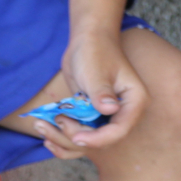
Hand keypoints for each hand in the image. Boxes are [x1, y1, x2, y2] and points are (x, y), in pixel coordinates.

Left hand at [30, 27, 149, 158]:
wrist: (88, 40)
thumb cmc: (96, 51)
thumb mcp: (96, 72)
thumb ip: (102, 93)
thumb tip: (110, 109)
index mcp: (134, 101)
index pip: (119, 130)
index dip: (98, 139)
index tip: (77, 137)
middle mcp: (124, 112)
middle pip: (103, 140)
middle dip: (78, 137)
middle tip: (59, 120)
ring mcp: (108, 115)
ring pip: (89, 140)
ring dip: (66, 139)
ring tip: (46, 125)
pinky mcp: (93, 115)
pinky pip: (81, 133)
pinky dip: (64, 136)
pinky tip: (48, 133)